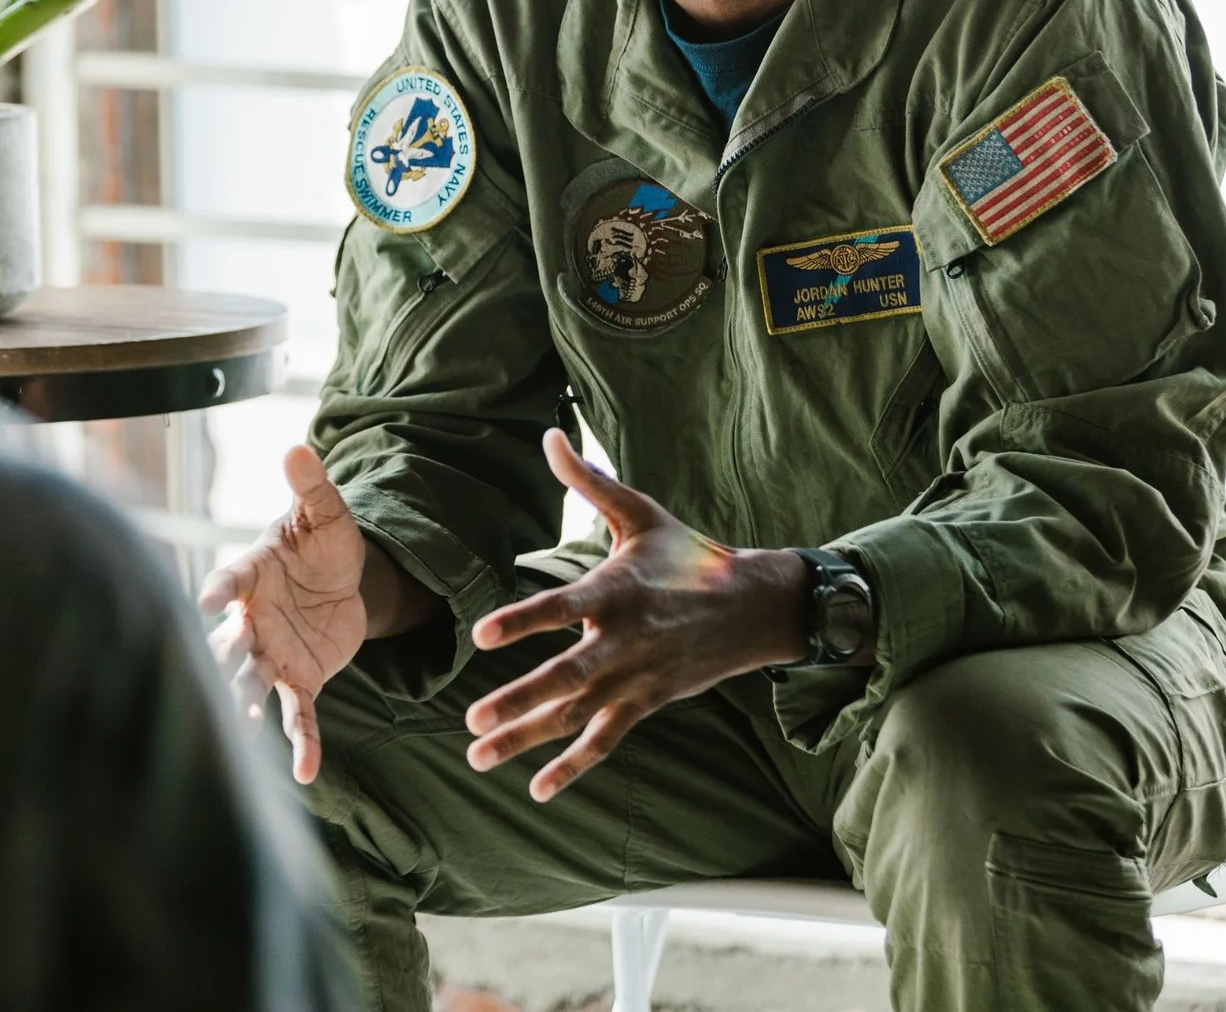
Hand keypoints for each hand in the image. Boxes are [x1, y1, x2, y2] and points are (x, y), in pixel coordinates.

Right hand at [198, 446, 368, 784]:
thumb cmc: (323, 543)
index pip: (229, 578)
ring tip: (239, 725)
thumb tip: (298, 447)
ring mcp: (272, 653)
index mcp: (253, 573)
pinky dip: (301, 743)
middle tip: (208, 673)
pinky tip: (306, 774)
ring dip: (243, 701)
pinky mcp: (299, 680)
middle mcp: (252, 618)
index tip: (202, 600)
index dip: (216, 589)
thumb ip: (312, 487)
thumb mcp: (326, 514)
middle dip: (220, 656)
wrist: (344, 582)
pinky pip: (297, 714)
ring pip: (251, 680)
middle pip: (229, 640)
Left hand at [464, 429, 806, 802]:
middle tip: (471, 720)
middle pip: (564, 677)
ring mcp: (635, 679)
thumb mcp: (640, 515)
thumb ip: (588, 482)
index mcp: (616, 592)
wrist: (754, 607)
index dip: (522, 620)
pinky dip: (573, 766)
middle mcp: (623, 642)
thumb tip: (549, 435)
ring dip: (526, 739)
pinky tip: (537, 789)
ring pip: (575, 716)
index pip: (560, 608)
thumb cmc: (688, 555)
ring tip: (477, 755)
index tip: (481, 635)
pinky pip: (605, 741)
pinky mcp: (646, 704)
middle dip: (516, 700)